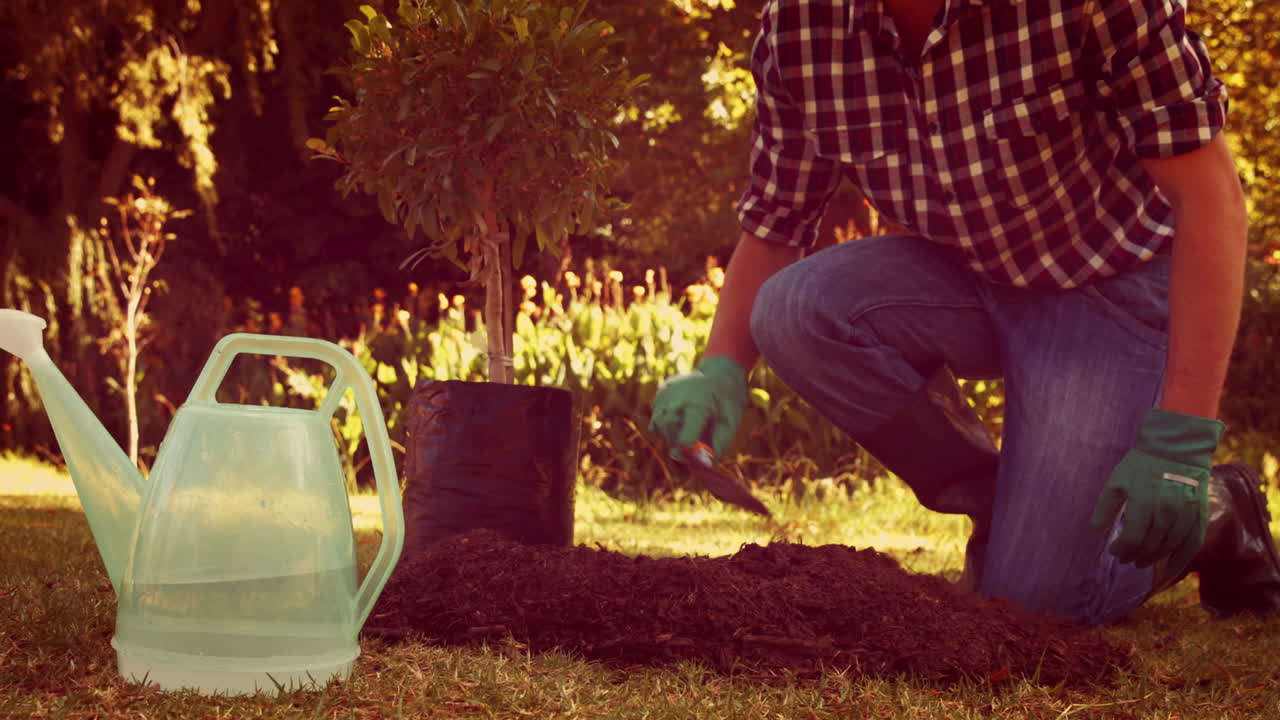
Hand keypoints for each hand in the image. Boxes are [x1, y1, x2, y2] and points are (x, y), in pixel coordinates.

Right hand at [648, 355, 746, 460]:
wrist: (719, 375)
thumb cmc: (726, 404)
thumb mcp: (730, 425)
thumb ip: (717, 446)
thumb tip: (702, 465)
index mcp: (697, 406)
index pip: (684, 439)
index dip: (689, 453)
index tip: (693, 457)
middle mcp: (676, 400)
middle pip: (669, 435)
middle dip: (680, 444)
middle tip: (695, 441)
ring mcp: (664, 397)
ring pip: (659, 430)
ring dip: (672, 436)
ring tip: (690, 424)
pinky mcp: (658, 396)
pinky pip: (656, 423)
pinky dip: (666, 427)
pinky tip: (681, 417)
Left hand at [1090, 408, 1225, 573]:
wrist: (1177, 447)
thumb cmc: (1142, 463)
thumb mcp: (1117, 481)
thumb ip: (1105, 506)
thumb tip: (1095, 529)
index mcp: (1144, 503)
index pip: (1132, 539)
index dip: (1121, 549)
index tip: (1113, 550)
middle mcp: (1167, 512)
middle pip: (1150, 546)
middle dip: (1134, 555)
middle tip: (1125, 558)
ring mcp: (1186, 515)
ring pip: (1169, 547)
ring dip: (1153, 559)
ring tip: (1140, 562)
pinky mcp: (1199, 515)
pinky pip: (1192, 544)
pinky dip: (1181, 560)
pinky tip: (1169, 569)